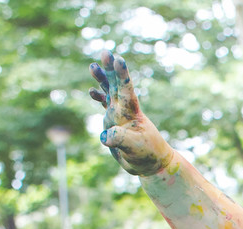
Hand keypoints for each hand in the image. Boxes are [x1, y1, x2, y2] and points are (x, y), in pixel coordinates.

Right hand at [88, 50, 173, 175]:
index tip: (119, 59)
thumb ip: (120, 140)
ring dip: (103, 79)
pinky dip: (99, 97)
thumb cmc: (146, 155)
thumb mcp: (134, 148)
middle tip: (106, 51)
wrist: (151, 163)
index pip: (126, 91)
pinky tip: (92, 91)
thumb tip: (104, 137)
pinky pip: (105, 105)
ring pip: (109, 92)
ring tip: (93, 66)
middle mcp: (125, 110)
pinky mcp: (115, 122)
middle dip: (110, 69)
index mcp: (132, 113)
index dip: (122, 75)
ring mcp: (119, 114)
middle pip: (116, 86)